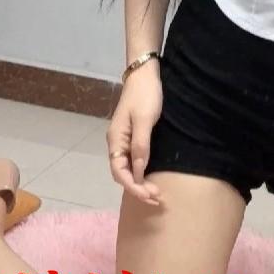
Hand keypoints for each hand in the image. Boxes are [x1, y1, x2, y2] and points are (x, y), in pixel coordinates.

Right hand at [107, 62, 163, 205]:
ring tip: (156, 193)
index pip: (120, 172)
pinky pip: (134, 161)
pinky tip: (150, 178)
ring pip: (128, 169)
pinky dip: (142, 172)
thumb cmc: (145, 95)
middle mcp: (116, 144)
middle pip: (122, 174)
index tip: (150, 196)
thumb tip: (139, 172)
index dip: (134, 187)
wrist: (144, 74)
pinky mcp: (132, 136)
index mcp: (115, 140)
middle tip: (157, 198)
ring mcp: (124, 140)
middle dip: (138, 189)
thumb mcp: (144, 120)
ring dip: (140, 183)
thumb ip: (141, 146)